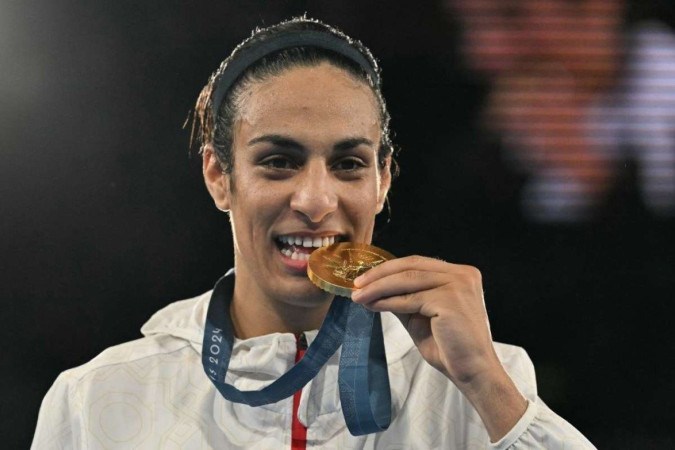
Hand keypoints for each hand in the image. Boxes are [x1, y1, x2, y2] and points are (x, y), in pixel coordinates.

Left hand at [351, 255, 526, 440]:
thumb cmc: (450, 347)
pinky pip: (410, 299)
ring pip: (407, 280)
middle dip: (379, 274)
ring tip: (359, 296)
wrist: (473, 371)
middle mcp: (462, 274)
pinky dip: (388, 301)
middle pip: (411, 266)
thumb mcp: (422, 315)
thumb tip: (373, 288)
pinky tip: (373, 306)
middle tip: (356, 284)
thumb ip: (405, 298)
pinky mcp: (449, 300)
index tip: (365, 278)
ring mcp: (458, 285)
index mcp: (460, 274)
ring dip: (378, 288)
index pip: (418, 263)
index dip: (389, 268)